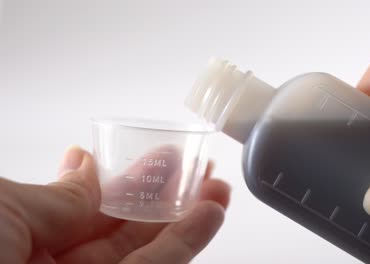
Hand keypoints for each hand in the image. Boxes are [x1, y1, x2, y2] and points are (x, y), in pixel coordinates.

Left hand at [0, 146, 229, 262]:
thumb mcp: (2, 207)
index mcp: (18, 243)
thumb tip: (88, 164)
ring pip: (145, 257)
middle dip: (165, 199)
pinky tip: (206, 217)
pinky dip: (182, 246)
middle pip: (122, 233)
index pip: (86, 210)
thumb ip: (58, 196)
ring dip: (186, 221)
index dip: (126, 183)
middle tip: (197, 171)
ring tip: (216, 191)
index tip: (158, 158)